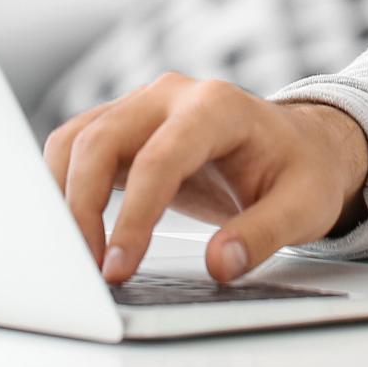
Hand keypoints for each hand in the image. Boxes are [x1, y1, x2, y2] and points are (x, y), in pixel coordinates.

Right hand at [42, 73, 367, 284]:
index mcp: (218, 106)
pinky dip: (62, 186)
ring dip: (63, 197)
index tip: (119, 266)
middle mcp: (172, 95)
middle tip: (88, 271)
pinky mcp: (126, 127)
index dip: (134, 215)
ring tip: (73, 257)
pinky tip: (69, 230)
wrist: (300, 145)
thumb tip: (220, 264)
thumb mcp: (304, 206)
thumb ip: (264, 234)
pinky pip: (76, 148)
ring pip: (77, 140)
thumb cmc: (302, 170)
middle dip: (82, 208)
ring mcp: (143, 106)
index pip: (160, 158)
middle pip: (101, 141)